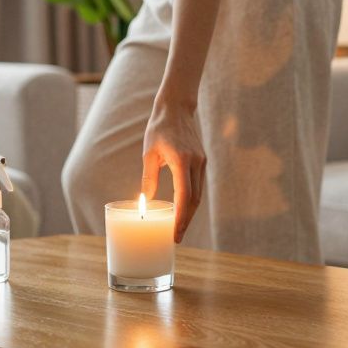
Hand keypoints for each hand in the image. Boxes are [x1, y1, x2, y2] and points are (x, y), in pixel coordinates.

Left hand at [141, 101, 205, 243]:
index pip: (184, 195)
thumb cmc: (159, 129)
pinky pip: (197, 187)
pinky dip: (191, 202)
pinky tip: (183, 211)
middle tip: (176, 238)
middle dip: (185, 221)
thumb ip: (149, 178)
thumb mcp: (149, 153)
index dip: (180, 217)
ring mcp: (201, 162)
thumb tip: (146, 201)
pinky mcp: (201, 162)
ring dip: (189, 213)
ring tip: (178, 229)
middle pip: (194, 200)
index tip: (174, 232)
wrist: (176, 109)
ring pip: (198, 195)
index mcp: (181, 160)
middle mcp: (195, 163)